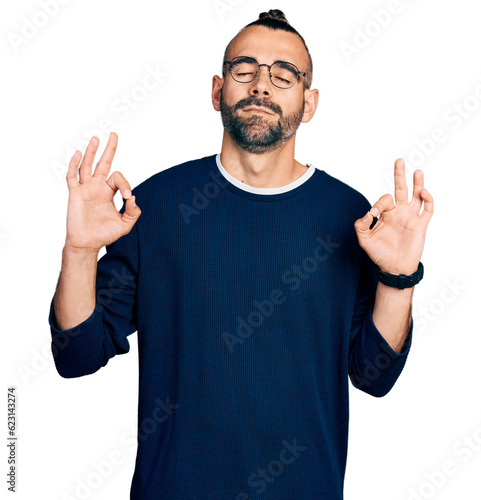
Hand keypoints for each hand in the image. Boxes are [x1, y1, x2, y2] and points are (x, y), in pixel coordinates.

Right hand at [64, 132, 140, 252]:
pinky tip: (79, 153)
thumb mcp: (125, 224)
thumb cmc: (104, 234)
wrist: (87, 243)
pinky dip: (75, 164)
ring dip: (91, 151)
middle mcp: (97, 187)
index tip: (128, 198)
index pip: (119, 179)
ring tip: (96, 138)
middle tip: (113, 134)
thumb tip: (133, 197)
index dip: (126, 184)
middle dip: (109, 149)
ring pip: (88, 165)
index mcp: (109, 193)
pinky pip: (73, 176)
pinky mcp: (75, 193)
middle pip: (103, 163)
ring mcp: (85, 189)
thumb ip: (133, 212)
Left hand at [354, 158, 432, 274]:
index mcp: (385, 214)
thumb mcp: (364, 240)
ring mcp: (410, 217)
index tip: (373, 214)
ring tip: (417, 171)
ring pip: (416, 196)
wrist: (394, 268)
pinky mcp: (421, 224)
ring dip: (417, 183)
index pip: (383, 200)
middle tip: (399, 161)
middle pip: (400, 189)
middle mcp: (398, 212)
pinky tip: (423, 192)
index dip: (378, 203)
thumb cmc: (379, 254)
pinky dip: (427, 200)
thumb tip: (367, 214)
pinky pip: (427, 210)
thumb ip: (361, 226)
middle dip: (399, 175)